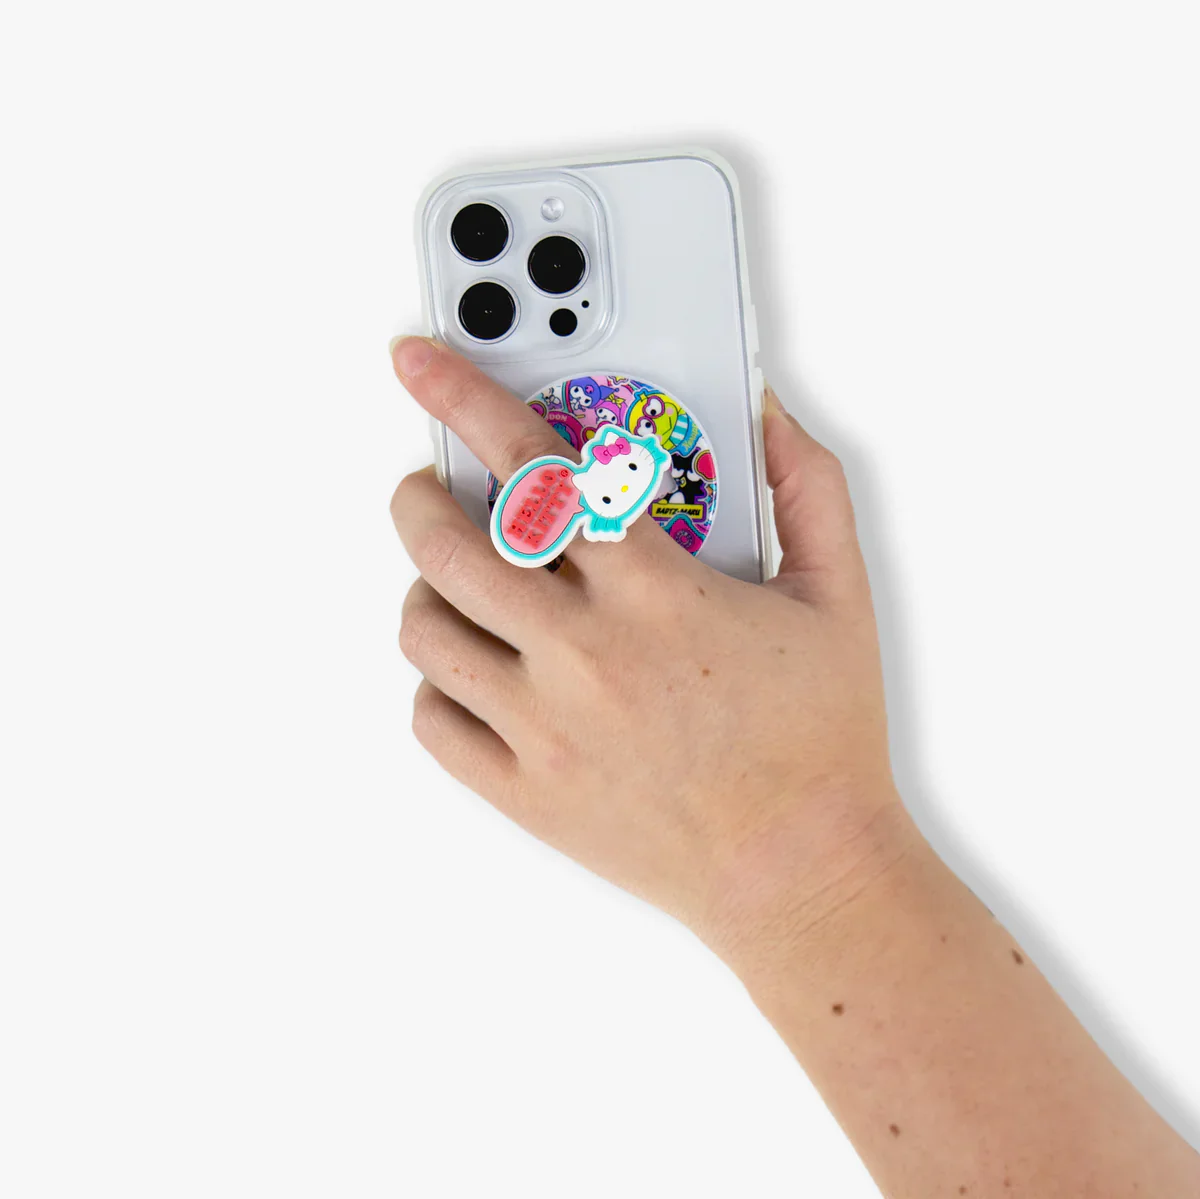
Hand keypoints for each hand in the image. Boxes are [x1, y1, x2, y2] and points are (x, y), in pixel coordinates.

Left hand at [390, 338, 912, 959]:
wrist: (803, 873)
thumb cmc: (822, 739)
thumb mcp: (839, 595)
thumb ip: (808, 486)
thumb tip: (767, 411)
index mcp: (655, 591)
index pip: (534, 466)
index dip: (464, 397)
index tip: (418, 364)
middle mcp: (585, 654)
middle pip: (447, 543)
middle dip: (419, 494)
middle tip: (430, 485)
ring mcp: (544, 728)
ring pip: (424, 628)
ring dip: (424, 585)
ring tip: (459, 582)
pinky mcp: (525, 793)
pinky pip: (432, 721)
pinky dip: (437, 682)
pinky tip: (475, 669)